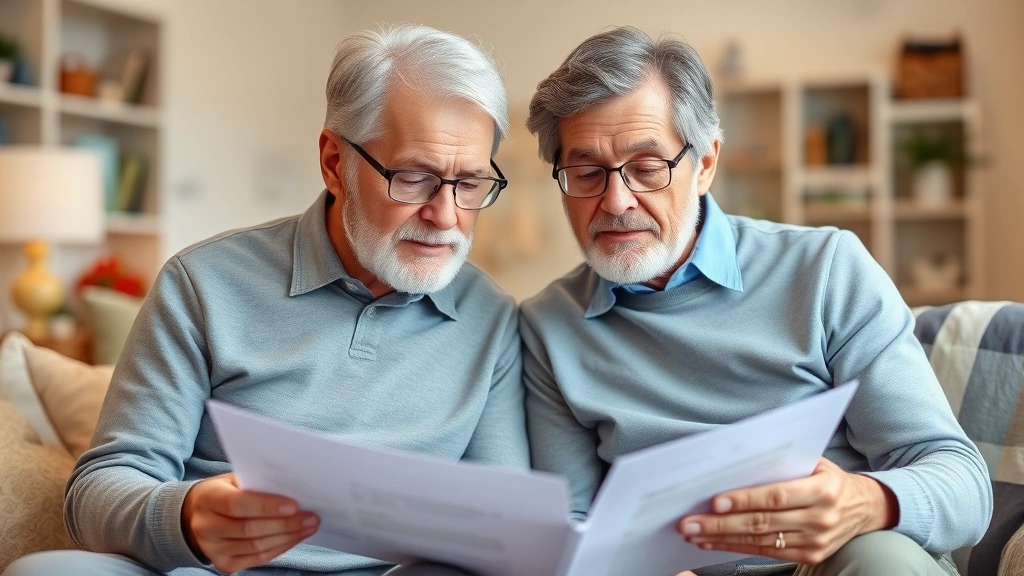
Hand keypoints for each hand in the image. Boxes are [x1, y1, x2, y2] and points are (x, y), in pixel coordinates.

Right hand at [181, 473, 318, 572]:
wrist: (193, 516)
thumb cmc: (222, 492)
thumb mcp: (232, 480)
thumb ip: (256, 484)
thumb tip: (292, 489)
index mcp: (207, 499)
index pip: (237, 504)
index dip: (266, 506)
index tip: (294, 505)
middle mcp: (206, 527)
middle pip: (249, 529)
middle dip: (285, 524)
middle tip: (311, 517)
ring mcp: (213, 549)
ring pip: (256, 547)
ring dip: (288, 537)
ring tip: (309, 527)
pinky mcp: (224, 564)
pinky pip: (258, 559)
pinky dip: (280, 548)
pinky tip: (295, 538)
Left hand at [677, 458, 896, 564]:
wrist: (865, 508)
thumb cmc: (829, 478)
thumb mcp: (815, 463)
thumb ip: (781, 464)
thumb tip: (735, 462)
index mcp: (823, 490)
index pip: (776, 495)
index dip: (744, 500)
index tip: (715, 502)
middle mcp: (820, 518)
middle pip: (762, 522)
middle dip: (721, 524)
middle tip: (690, 522)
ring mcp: (816, 541)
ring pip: (760, 541)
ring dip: (722, 538)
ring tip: (694, 532)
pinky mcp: (810, 556)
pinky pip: (766, 552)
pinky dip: (736, 547)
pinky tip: (714, 542)